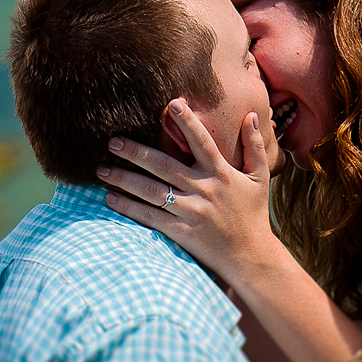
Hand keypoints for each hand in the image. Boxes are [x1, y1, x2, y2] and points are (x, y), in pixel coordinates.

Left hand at [99, 101, 279, 284]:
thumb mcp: (260, 178)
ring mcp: (191, 212)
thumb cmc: (254, 215)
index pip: (202, 142)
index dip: (189, 123)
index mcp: (220, 173)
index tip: (172, 104)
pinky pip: (150, 217)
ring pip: (151, 191)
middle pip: (164, 166)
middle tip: (112, 141)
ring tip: (102, 169)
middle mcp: (203, 190)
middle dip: (136, 152)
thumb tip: (252, 115)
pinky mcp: (181, 232)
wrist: (251, 257)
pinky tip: (110, 199)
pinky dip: (129, 208)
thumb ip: (254, 146)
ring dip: (124, 179)